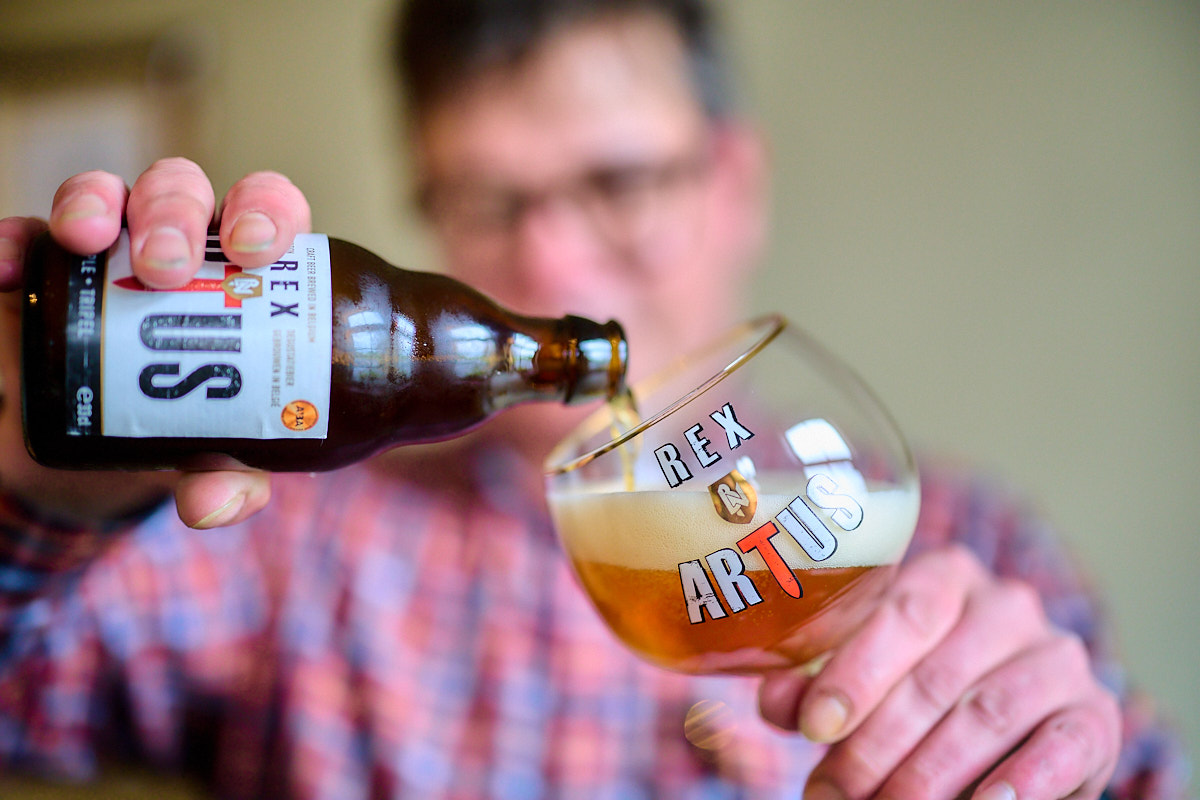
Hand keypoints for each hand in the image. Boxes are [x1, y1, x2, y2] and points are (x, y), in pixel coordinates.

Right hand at [0, 158, 310, 527]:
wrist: (111, 443)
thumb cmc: (193, 428)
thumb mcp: (217, 455)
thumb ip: (228, 476)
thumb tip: (217, 505)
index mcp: (246, 270)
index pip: (268, 211)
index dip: (265, 212)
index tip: (253, 250)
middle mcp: (182, 242)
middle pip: (183, 190)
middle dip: (174, 212)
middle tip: (164, 264)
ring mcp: (110, 248)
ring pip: (107, 193)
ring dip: (95, 201)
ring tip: (86, 237)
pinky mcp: (46, 268)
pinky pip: (26, 236)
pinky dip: (13, 241)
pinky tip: (4, 264)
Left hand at [757, 544, 1120, 799]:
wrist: (1005, 727)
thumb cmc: (913, 692)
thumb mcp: (862, 678)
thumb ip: (816, 683)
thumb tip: (777, 703)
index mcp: (944, 575)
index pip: (900, 613)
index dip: (855, 673)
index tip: (816, 728)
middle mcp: (1006, 603)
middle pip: (935, 675)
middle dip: (875, 746)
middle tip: (832, 793)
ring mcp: (1057, 656)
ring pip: (986, 713)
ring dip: (928, 774)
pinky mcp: (1094, 714)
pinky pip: (1059, 747)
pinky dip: (1018, 783)